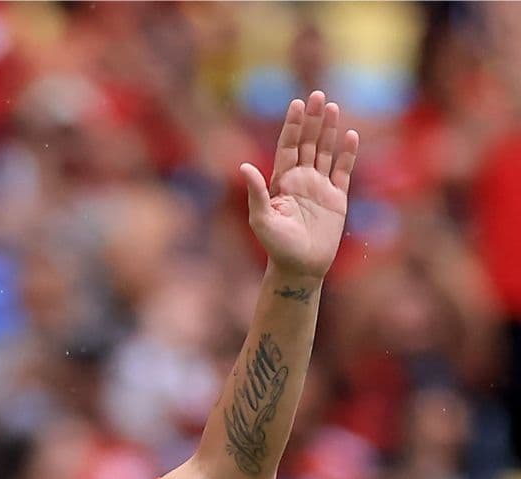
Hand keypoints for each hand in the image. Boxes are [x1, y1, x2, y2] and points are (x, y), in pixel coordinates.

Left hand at [240, 91, 358, 278]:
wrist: (300, 267)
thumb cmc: (276, 246)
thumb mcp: (262, 220)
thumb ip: (256, 192)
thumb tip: (244, 166)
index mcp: (281, 181)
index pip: (288, 146)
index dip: (293, 125)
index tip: (297, 104)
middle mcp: (301, 179)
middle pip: (308, 142)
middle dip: (313, 120)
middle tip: (318, 95)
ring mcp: (320, 187)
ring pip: (325, 151)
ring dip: (329, 130)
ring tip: (333, 107)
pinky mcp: (337, 198)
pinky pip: (343, 171)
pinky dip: (347, 154)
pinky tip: (351, 136)